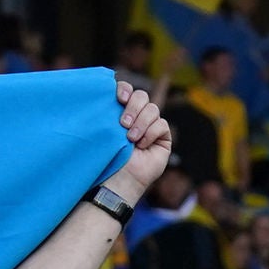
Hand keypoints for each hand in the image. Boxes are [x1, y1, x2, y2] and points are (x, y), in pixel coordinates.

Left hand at [112, 76, 171, 198]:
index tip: (119, 97)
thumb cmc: (106, 159)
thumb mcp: (104, 131)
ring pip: (152, 109)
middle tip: (122, 124)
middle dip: (133, 107)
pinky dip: (151, 133)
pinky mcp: (163, 137)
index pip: (127, 90)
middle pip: (141, 96)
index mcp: (120, 112)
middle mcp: (136, 117)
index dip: (125, 89)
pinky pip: (161, 124)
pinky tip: (142, 146)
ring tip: (130, 139)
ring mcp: (151, 126)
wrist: (117, 180)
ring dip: (141, 123)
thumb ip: (108, 111)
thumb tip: (108, 87)